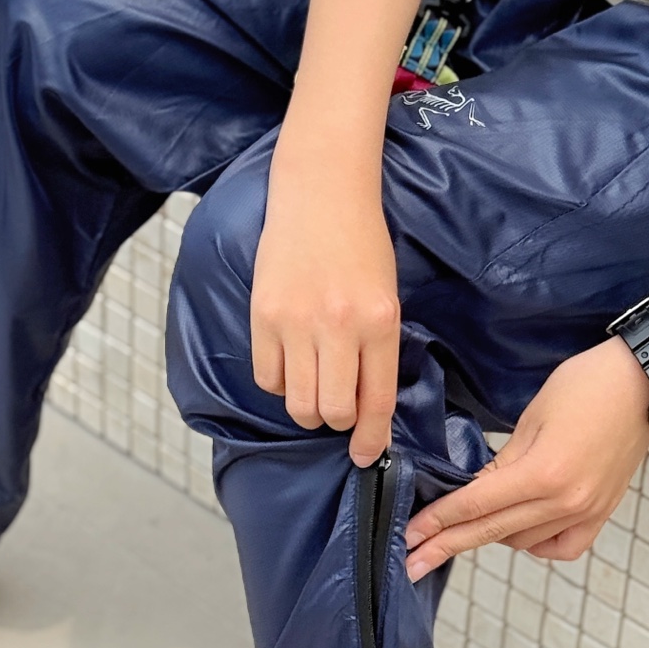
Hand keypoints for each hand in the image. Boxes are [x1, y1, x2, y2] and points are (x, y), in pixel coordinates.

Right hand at [252, 133, 400, 467]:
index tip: (365, 456)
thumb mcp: (385, 295)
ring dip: (308, 406)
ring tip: (313, 383)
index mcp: (380, 321)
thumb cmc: (360, 244)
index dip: (370, 439)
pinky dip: (280, 382)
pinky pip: (268, 378)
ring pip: (298, 402)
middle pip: (333, 411)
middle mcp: (339, 325)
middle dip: (336, 421)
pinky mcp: (263, 315)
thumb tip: (365, 410)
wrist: (321, 191)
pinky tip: (291, 360)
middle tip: (338, 406)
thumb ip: (377, 350)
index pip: (376, 401)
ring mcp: (297, 321)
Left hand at [404, 338, 648, 578]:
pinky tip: (521, 532)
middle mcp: (565, 501)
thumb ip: (500, 464)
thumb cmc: (586, 386)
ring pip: (522, 542)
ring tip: (465, 529)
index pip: (475, 505)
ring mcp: (587, 511)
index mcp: (543, 474)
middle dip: (447, 546)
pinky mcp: (602, 513)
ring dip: (490, 536)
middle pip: (491, 532)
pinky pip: (561, 547)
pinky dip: (536, 544)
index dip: (438, 522)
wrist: (644, 384)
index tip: (410, 537)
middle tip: (412, 562)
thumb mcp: (530, 419)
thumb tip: (472, 495)